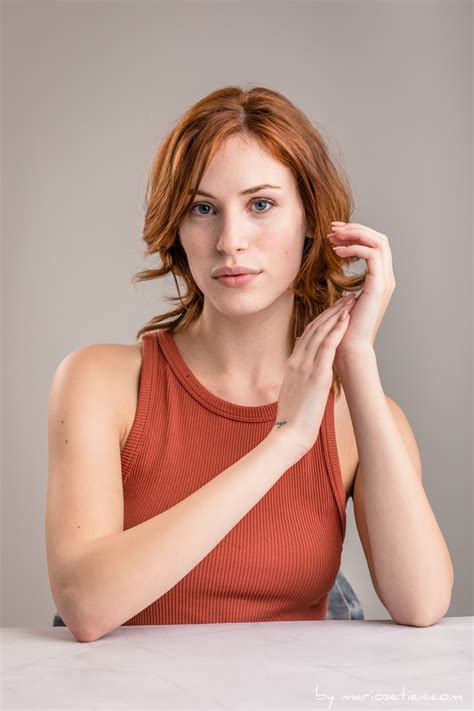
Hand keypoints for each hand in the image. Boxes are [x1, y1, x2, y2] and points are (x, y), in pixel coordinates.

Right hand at [275, 295, 356, 453]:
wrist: (289, 433)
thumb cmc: (293, 418)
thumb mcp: (292, 390)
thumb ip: (297, 374)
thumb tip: (301, 365)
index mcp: (292, 364)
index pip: (307, 334)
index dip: (321, 319)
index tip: (334, 309)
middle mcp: (297, 361)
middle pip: (314, 328)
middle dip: (331, 311)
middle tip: (345, 298)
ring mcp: (306, 367)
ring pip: (321, 333)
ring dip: (336, 315)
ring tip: (350, 302)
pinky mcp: (317, 375)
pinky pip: (327, 347)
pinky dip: (336, 331)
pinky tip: (345, 320)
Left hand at [327, 221, 395, 365]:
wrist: (349, 348)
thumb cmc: (343, 329)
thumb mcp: (345, 301)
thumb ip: (347, 285)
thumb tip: (337, 273)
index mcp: (379, 280)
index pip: (375, 245)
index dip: (356, 234)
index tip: (333, 234)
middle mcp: (386, 278)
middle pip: (379, 238)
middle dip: (356, 228)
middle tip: (333, 229)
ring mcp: (385, 281)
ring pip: (379, 241)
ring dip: (355, 234)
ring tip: (333, 237)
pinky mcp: (379, 285)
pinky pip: (372, 254)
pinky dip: (355, 248)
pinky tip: (337, 251)